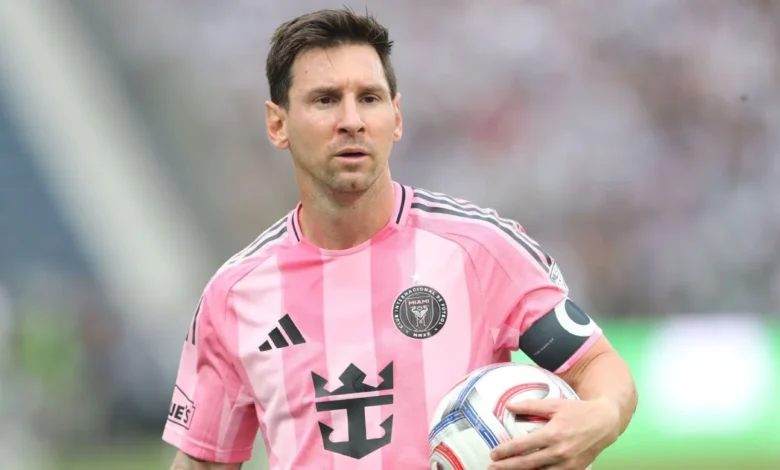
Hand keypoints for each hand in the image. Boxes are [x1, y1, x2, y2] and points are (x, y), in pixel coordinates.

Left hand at [488, 398, 619, 469]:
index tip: (493, 453)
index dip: (506, 451)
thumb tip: (508, 406)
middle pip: (528, 464)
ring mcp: (568, 464)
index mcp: (553, 434)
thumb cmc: (578, 412)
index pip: (523, 445)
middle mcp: (560, 451)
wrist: (605, 423)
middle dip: (508, 467)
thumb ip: (531, 405)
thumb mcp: (555, 404)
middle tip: (492, 467)